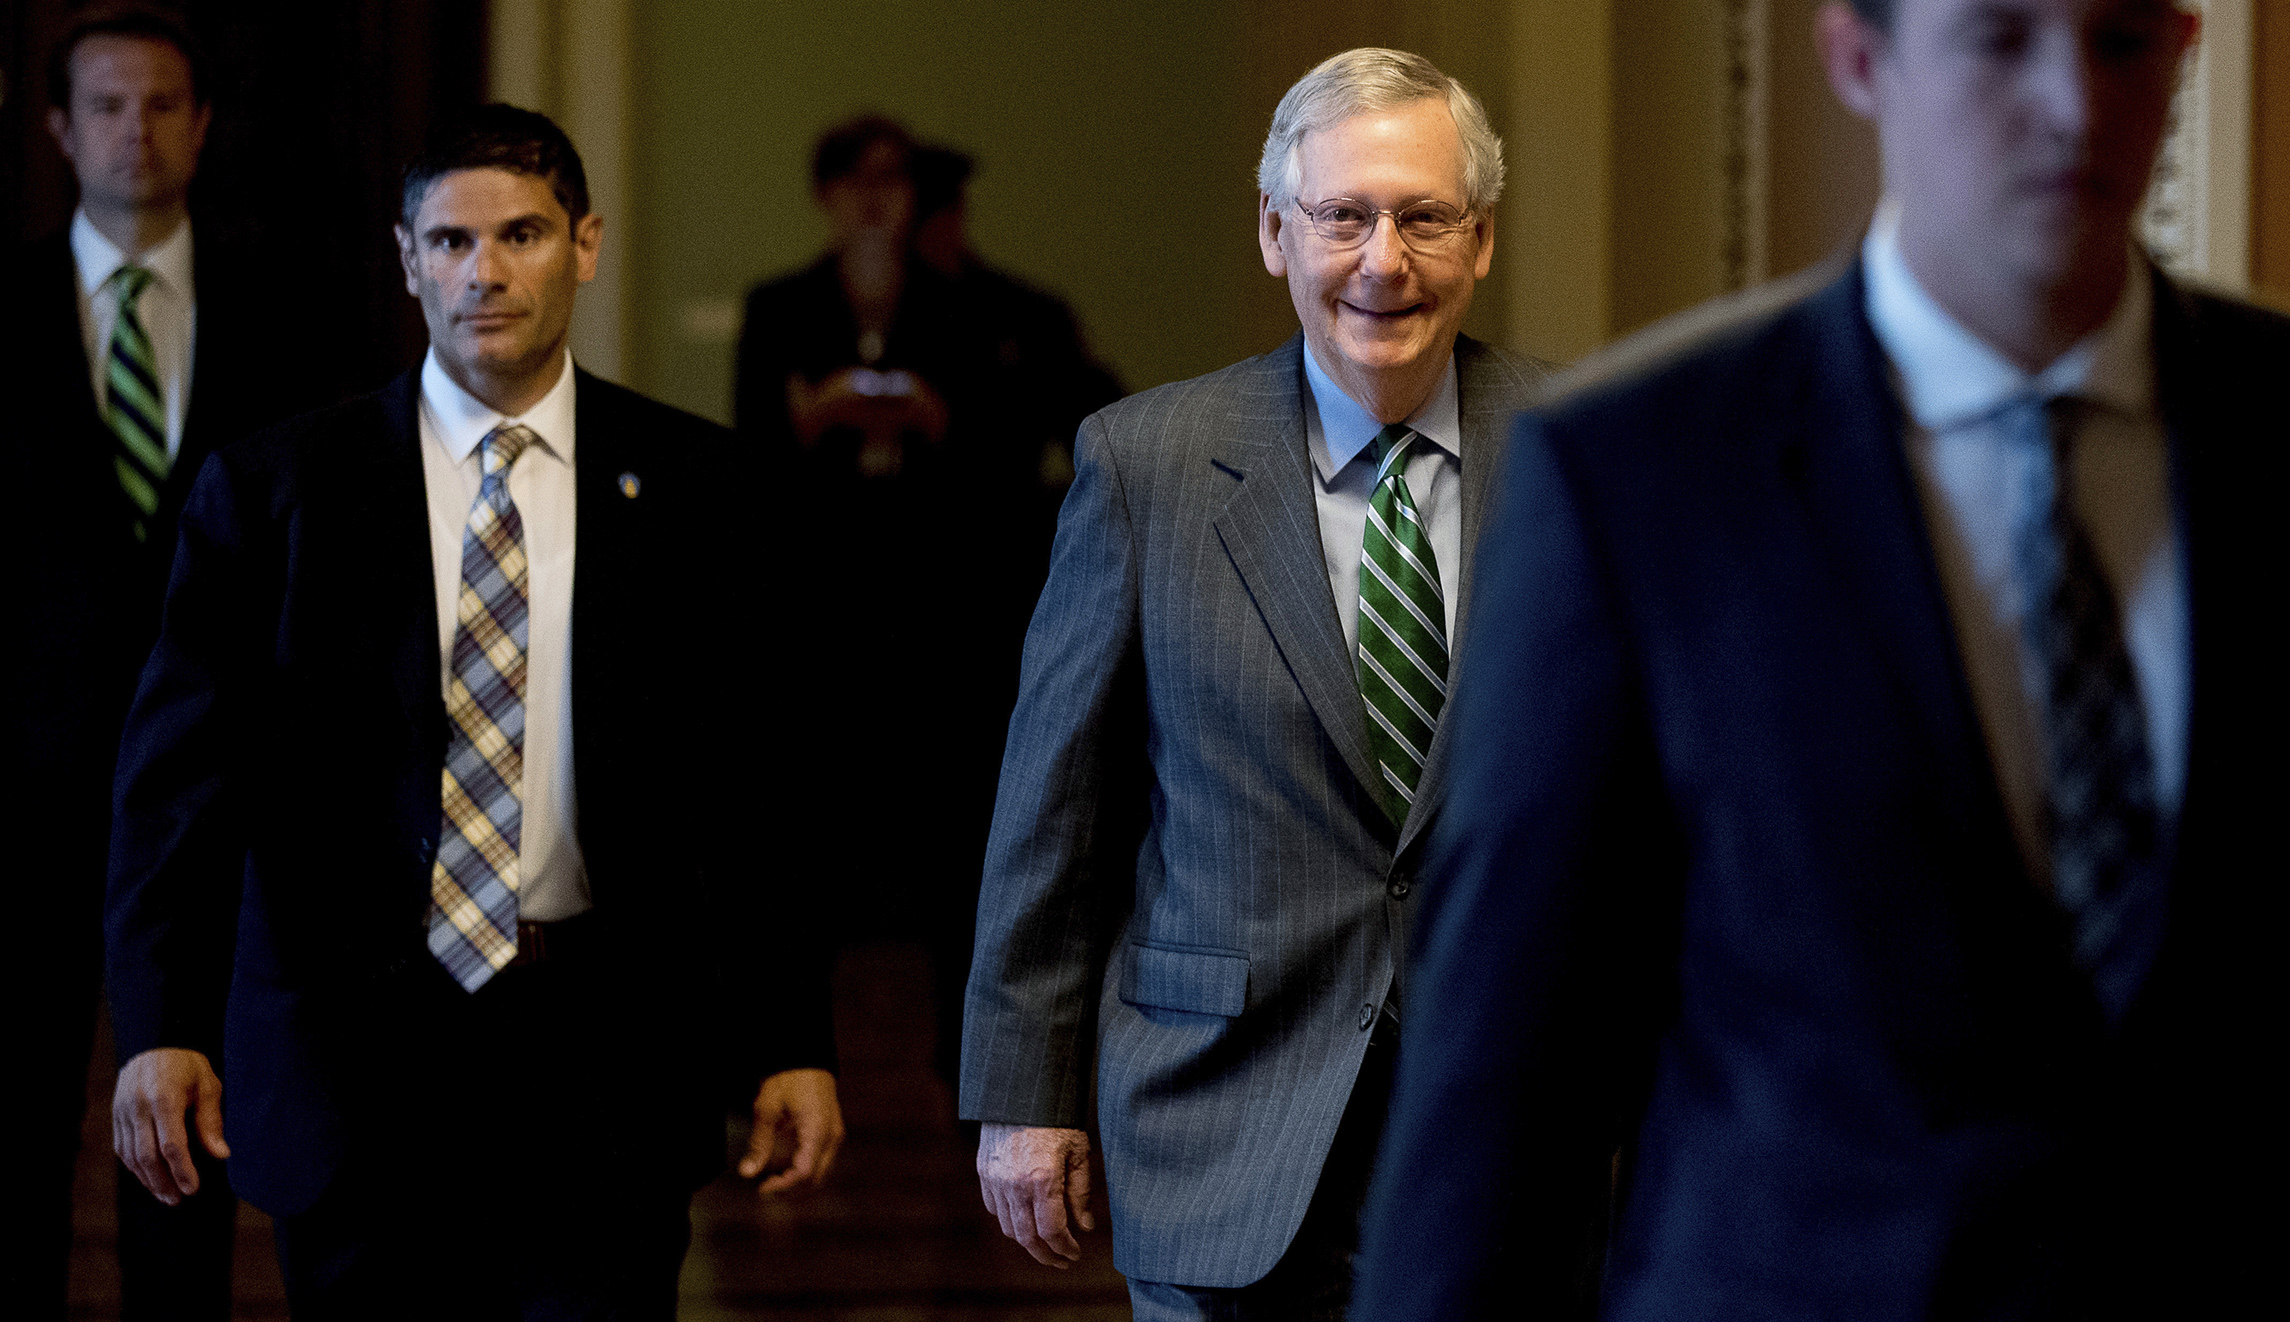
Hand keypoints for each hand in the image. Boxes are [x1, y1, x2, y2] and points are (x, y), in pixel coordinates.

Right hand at [112, 1048, 228, 1205]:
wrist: (153, 1042)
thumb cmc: (187, 1065)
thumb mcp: (208, 1085)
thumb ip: (211, 1121)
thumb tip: (221, 1154)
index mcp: (164, 1098)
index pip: (171, 1145)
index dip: (182, 1170)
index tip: (193, 1189)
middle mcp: (138, 1107)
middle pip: (147, 1156)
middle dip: (163, 1182)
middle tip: (178, 1200)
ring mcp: (123, 1112)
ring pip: (132, 1156)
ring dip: (148, 1180)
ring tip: (166, 1195)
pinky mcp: (115, 1115)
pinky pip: (123, 1148)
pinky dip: (135, 1167)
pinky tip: (149, 1178)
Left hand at [738, 1067, 844, 1193]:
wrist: (805, 1057)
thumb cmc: (787, 1078)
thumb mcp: (767, 1108)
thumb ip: (759, 1143)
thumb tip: (747, 1173)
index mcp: (818, 1131)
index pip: (804, 1173)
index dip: (783, 1187)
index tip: (762, 1190)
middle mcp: (831, 1137)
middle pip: (815, 1179)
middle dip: (789, 1190)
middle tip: (764, 1188)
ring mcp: (834, 1135)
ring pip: (820, 1174)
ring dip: (796, 1182)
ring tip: (771, 1180)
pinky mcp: (830, 1133)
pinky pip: (820, 1162)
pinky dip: (803, 1171)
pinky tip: (783, 1168)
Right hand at [977, 1123, 1094, 1267]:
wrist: (1022, 1092)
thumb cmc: (1058, 1120)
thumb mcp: (1079, 1152)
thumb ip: (1080, 1193)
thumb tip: (1084, 1227)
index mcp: (1043, 1179)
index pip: (1052, 1232)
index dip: (1065, 1249)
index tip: (1075, 1255)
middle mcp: (1015, 1184)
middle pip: (1027, 1238)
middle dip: (1046, 1255)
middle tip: (1062, 1261)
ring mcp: (995, 1179)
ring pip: (1008, 1227)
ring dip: (1028, 1241)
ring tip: (1046, 1242)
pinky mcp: (984, 1172)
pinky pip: (994, 1208)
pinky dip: (1009, 1220)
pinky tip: (1026, 1218)